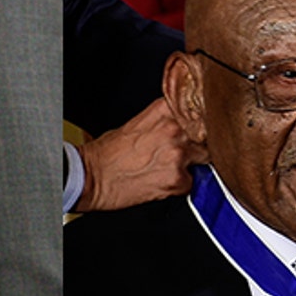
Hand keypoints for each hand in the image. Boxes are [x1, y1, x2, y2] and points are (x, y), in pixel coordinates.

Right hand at [74, 98, 206, 212]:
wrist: (91, 176)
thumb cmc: (107, 152)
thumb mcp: (136, 123)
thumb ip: (163, 121)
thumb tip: (181, 126)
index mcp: (163, 110)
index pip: (198, 110)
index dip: (199, 122)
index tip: (197, 128)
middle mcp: (173, 129)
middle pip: (204, 135)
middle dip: (196, 145)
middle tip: (177, 154)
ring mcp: (177, 154)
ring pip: (202, 159)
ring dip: (189, 165)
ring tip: (166, 169)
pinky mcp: (176, 178)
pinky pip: (191, 182)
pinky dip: (180, 185)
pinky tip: (162, 182)